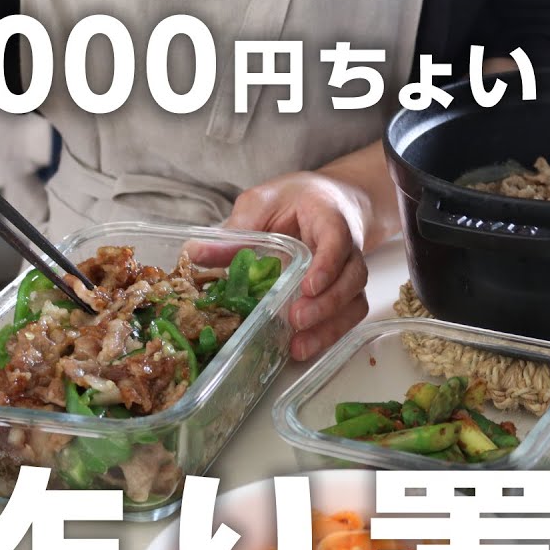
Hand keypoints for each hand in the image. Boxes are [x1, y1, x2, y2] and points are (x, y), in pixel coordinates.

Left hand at [225, 171, 370, 360]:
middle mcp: (348, 249)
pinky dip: (328, 336)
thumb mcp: (262, 204)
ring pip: (354, 303)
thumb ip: (238, 229)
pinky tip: (302, 348)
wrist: (329, 203)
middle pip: (353, 278)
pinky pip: (348, 318)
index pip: (338, 240)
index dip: (327, 265)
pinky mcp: (345, 294)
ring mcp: (349, 274)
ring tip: (298, 346)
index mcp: (330, 219)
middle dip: (327, 304)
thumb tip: (195, 253)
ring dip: (329, 327)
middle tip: (295, 319)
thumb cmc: (296, 201)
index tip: (307, 285)